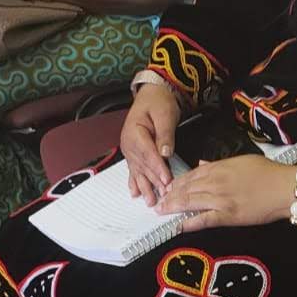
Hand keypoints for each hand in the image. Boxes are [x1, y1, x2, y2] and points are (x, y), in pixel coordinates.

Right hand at [121, 84, 182, 204]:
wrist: (152, 95)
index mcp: (134, 132)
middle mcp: (129, 143)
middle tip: (164, 195)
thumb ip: (165, 134)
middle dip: (153, 181)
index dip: (157, 168)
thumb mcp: (165, 114)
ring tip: (151, 201)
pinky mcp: (135, 153)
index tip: (167, 179)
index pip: (147, 153)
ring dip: (144, 187)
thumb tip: (165, 151)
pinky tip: (135, 193)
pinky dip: (135, 182)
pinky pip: (134, 170)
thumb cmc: (158, 102)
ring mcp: (130, 149)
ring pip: (138, 171)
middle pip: (143, 165)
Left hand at [159, 155, 293, 231]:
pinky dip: (188, 223)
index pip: (191, 174)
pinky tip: (177, 225)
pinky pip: (203, 219)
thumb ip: (220, 163)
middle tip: (159, 201)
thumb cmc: (269, 173)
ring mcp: (220, 200)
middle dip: (170, 195)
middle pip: (186, 188)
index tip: (167, 186)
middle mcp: (216, 182)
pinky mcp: (228, 216)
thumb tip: (203, 164)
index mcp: (220, 168)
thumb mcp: (243, 160)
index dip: (176, 182)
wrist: (286, 188)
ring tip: (162, 212)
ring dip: (173, 208)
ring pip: (189, 202)